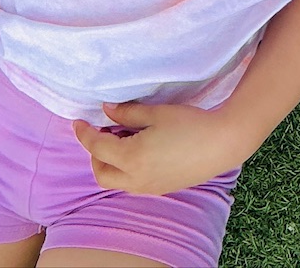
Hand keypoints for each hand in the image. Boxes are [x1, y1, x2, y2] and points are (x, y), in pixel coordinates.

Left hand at [74, 99, 243, 194]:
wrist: (221, 144)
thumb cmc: (189, 124)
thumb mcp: (155, 113)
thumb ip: (127, 112)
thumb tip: (106, 110)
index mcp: (131, 158)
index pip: (97, 148)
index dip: (85, 134)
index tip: (78, 121)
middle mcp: (135, 179)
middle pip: (101, 173)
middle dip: (94, 153)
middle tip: (102, 131)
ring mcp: (148, 188)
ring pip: (115, 181)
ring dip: (109, 162)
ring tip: (121, 138)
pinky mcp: (159, 189)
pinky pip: (131, 183)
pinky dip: (124, 169)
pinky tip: (137, 149)